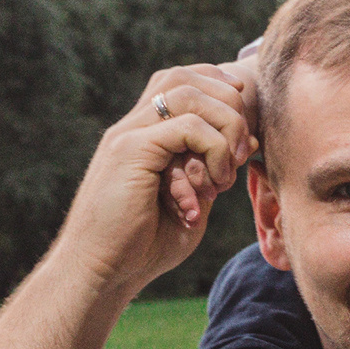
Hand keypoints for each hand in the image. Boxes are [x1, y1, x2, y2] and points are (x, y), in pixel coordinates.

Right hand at [57, 64, 255, 299]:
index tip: (245, 125)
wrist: (101, 272)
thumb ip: (212, 168)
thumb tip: (248, 142)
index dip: (219, 89)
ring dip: (225, 126)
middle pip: (185, 76)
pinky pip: (187, 126)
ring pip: (189, 93)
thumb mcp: (191, 201)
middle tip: (243, 149)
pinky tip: (214, 184)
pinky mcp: (130, 151)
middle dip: (228, 104)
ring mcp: (128, 135)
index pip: (182, 80)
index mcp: (143, 134)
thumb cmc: (143, 246)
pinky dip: (213, 149)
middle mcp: (133, 127)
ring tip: (227, 170)